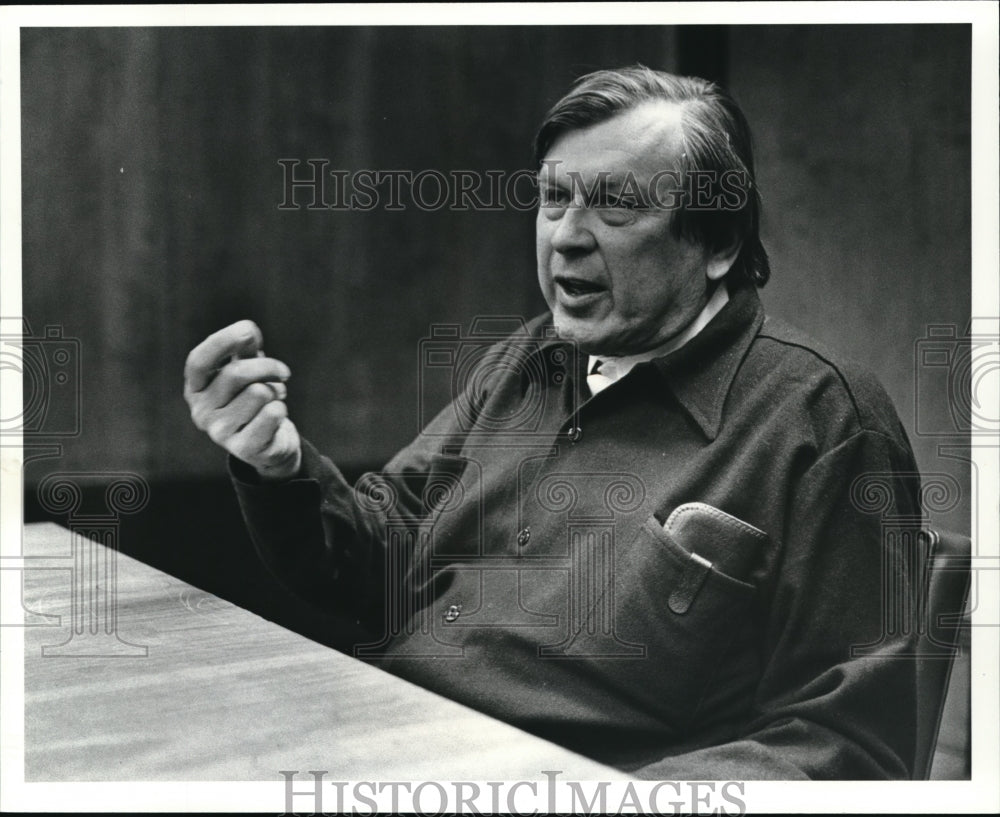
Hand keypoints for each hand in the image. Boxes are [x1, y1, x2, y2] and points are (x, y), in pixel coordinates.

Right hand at [184, 320, 301, 480]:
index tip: (248, 330)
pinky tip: (276, 416)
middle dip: (268, 366)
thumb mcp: (247, 369)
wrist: (270, 442)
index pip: (199, 362)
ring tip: (273, 399)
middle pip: (236, 374)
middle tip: (283, 372)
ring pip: (259, 392)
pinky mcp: (243, 448)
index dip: (222, 341)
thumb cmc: (254, 398)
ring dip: (275, 391)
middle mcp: (201, 412)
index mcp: (196, 389)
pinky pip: (272, 414)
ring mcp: (220, 433)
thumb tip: (247, 331)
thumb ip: (244, 348)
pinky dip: (281, 408)